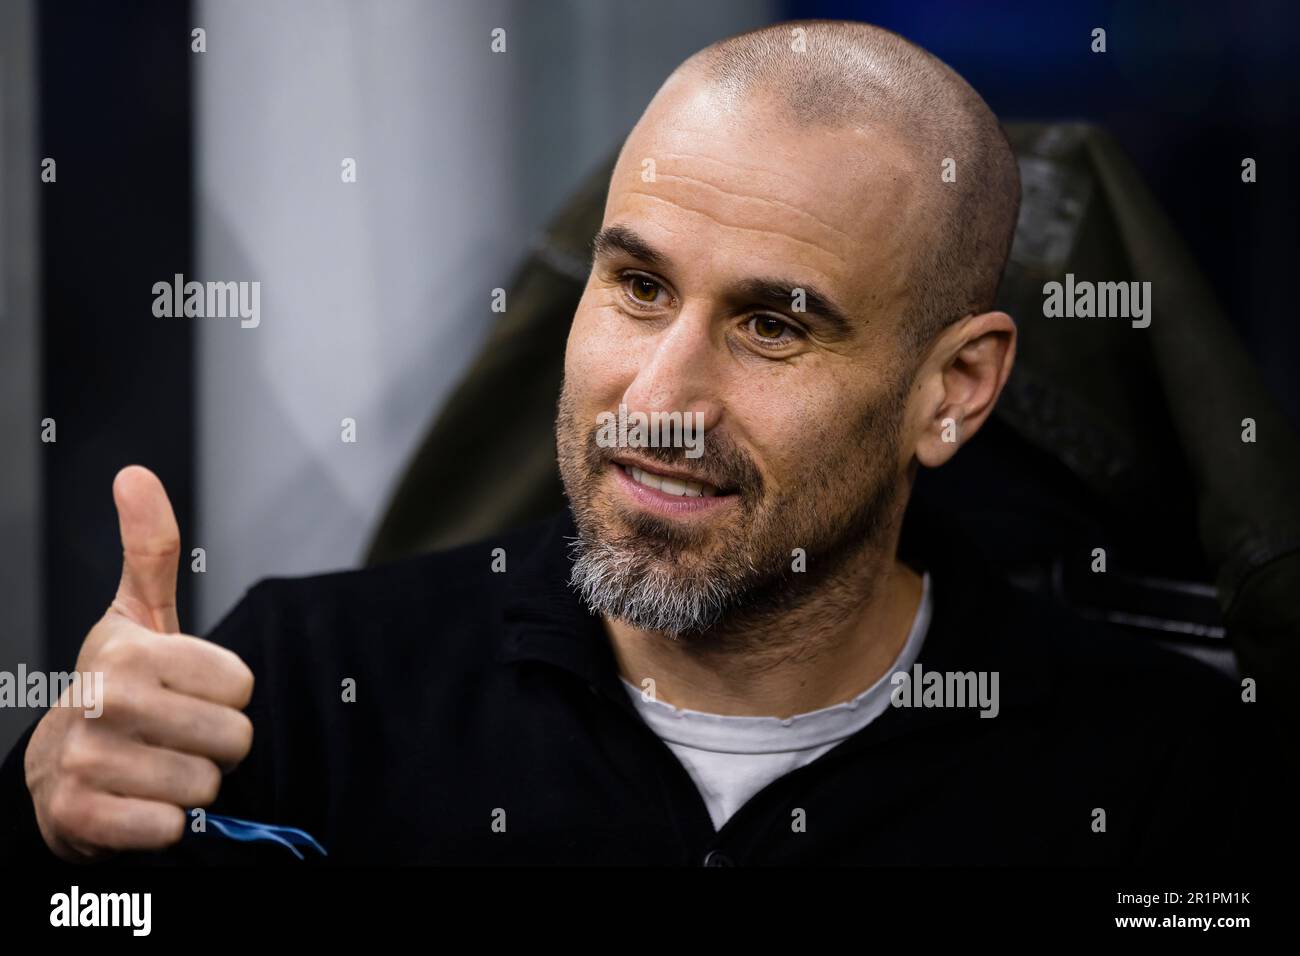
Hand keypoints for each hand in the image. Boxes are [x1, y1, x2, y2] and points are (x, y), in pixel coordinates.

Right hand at [24, 466, 254, 861]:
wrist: (59, 767)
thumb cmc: (119, 687)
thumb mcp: (137, 614)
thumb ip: (150, 547)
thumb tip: (134, 474)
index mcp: (130, 651)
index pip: (242, 686)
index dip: (225, 696)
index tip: (189, 692)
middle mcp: (105, 702)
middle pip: (232, 738)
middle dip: (215, 744)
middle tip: (177, 736)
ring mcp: (87, 761)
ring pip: (206, 785)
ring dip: (191, 784)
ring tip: (156, 767)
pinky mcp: (80, 817)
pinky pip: (171, 827)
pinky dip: (166, 825)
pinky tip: (140, 803)